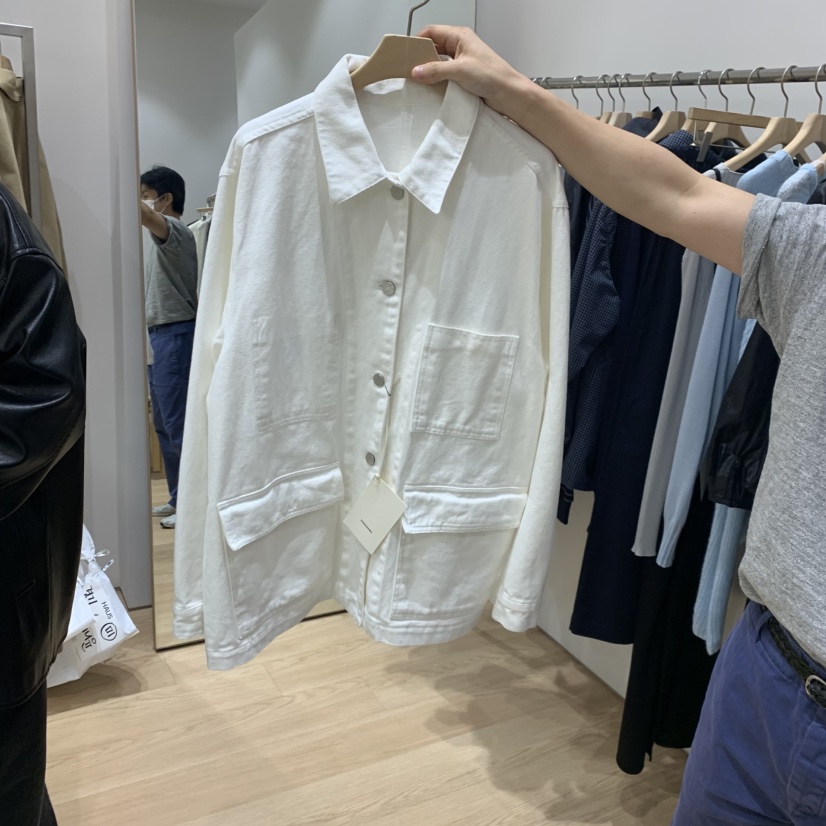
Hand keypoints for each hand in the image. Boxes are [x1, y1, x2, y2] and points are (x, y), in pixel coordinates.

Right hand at [412, 26, 526, 115]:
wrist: (508, 93)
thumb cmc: (491, 75)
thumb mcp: (460, 70)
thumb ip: (436, 70)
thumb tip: (416, 71)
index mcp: (459, 36)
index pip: (432, 32)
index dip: (417, 40)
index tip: (405, 53)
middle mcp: (459, 46)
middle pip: (433, 46)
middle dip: (421, 56)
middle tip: (408, 68)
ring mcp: (461, 61)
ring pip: (438, 61)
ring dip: (429, 69)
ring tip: (418, 79)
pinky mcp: (463, 75)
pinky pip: (444, 73)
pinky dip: (437, 79)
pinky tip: (431, 86)